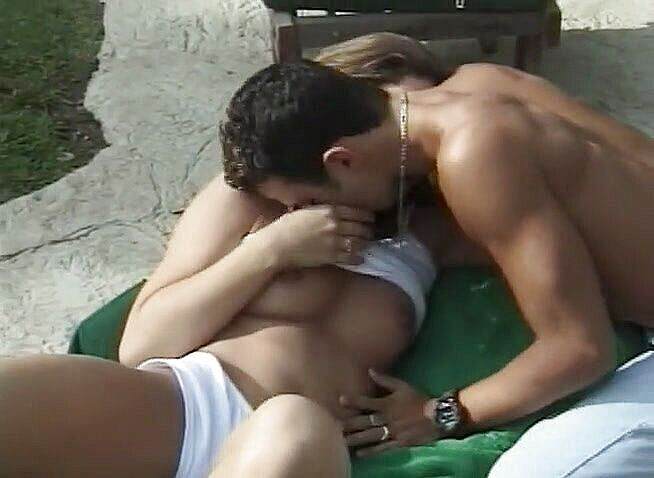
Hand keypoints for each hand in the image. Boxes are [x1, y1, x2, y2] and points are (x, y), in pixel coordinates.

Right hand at [259, 205, 373, 267]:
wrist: (278, 245)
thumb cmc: (286, 226)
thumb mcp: (305, 211)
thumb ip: (321, 211)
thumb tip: (330, 211)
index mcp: (329, 211)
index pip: (356, 212)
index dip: (367, 216)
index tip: (371, 217)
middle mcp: (335, 225)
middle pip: (360, 228)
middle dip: (369, 230)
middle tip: (372, 232)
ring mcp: (334, 242)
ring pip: (358, 242)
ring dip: (366, 243)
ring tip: (369, 244)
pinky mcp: (331, 257)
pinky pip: (350, 257)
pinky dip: (358, 258)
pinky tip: (362, 258)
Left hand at [340, 370, 442, 456]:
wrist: (437, 416)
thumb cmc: (419, 399)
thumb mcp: (403, 386)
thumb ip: (385, 380)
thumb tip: (370, 371)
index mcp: (387, 404)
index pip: (367, 402)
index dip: (354, 401)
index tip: (340, 400)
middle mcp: (387, 418)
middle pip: (365, 422)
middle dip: (350, 424)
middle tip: (335, 426)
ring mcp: (392, 432)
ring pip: (371, 436)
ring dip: (356, 439)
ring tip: (342, 442)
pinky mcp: (398, 443)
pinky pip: (382, 448)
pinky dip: (371, 451)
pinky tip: (360, 454)